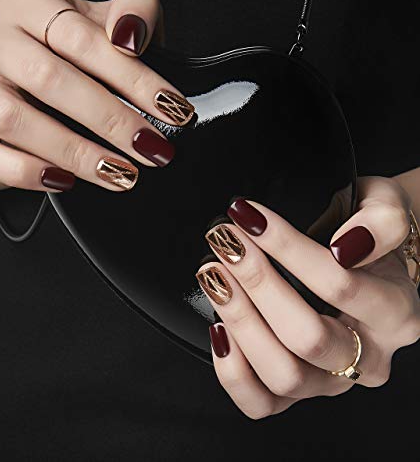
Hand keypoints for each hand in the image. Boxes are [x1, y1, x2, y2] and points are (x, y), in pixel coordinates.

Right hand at [0, 0, 192, 192]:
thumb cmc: (70, 55)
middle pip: (48, 78)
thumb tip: (131, 34)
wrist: (13, 83)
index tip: (171, 108)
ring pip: (12, 119)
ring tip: (121, 173)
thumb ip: (133, 12)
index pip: (80, 36)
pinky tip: (65, 181)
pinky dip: (25, 172)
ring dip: (74, 151)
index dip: (132, 76)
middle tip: (151, 148)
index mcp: (26, 1)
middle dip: (109, 119)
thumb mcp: (107, 24)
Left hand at [197, 176, 419, 418]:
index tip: (250, 219)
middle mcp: (368, 356)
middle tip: (227, 244)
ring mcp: (331, 381)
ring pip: (284, 375)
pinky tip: (218, 328)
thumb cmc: (367, 235)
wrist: (365, 261)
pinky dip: (233, 372)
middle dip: (257, 285)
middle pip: (308, 338)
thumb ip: (382, 221)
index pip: (340, 286)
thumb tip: (347, 246)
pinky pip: (262, 403)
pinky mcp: (297, 392)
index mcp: (394, 312)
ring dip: (240, 322)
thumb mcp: (385, 207)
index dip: (288, 249)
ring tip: (215, 277)